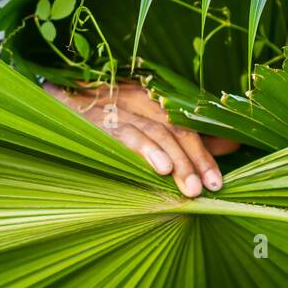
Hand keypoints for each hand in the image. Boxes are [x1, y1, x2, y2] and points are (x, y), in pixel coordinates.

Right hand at [45, 80, 238, 196]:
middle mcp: (142, 101)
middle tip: (212, 186)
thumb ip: (188, 134)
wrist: (56, 99)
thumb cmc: (106, 115)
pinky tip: (160, 168)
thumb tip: (230, 144)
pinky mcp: (100, 121)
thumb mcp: (148, 121)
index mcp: (156, 100)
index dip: (208, 150)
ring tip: (192, 188)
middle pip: (179, 128)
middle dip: (198, 158)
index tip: (221, 179)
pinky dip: (146, 151)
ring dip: (178, 161)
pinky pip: (128, 135)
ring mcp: (121, 109)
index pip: (189, 125)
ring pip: (158, 133)